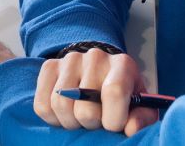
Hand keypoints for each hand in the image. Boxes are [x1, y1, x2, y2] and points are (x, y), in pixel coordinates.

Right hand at [34, 49, 157, 135]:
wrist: (101, 72)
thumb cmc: (124, 95)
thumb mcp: (141, 107)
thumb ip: (142, 119)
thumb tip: (130, 129)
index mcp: (122, 65)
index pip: (114, 92)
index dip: (113, 119)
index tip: (113, 127)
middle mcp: (95, 56)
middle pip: (84, 107)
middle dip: (90, 124)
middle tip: (96, 121)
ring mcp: (69, 59)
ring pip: (60, 105)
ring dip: (70, 122)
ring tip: (81, 118)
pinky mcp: (49, 66)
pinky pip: (42, 104)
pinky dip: (53, 118)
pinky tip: (66, 114)